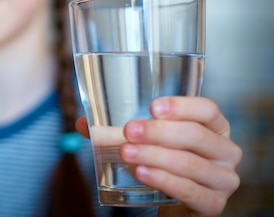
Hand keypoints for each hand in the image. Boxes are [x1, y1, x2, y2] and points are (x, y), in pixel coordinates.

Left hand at [120, 97, 240, 216]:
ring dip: (154, 156)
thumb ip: (116, 132)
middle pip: (195, 135)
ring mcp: (224, 179)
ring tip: (126, 153)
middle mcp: (226, 151)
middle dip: (158, 132)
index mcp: (215, 127)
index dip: (182, 106)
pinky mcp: (214, 204)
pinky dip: (163, 180)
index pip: (207, 109)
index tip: (153, 107)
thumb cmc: (165, 163)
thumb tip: (84, 123)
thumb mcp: (147, 142)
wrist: (177, 202)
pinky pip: (189, 190)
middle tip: (129, 131)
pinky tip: (142, 173)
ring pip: (190, 163)